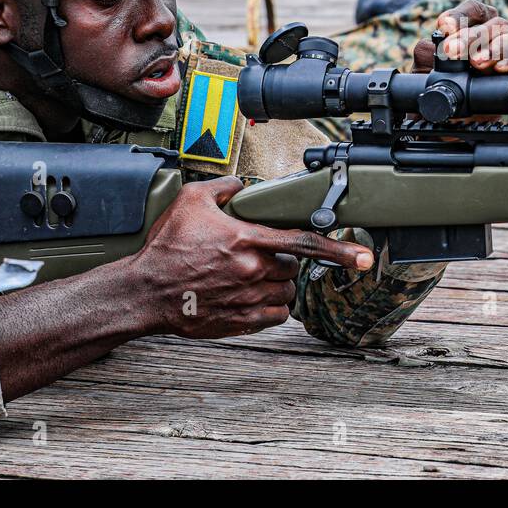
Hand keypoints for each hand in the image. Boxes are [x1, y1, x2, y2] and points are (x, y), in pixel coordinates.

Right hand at [126, 176, 372, 338]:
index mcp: (246, 240)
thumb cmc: (165, 248)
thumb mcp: (191, 201)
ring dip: (277, 285)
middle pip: (292, 267)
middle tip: (257, 257)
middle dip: (282, 261)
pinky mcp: (240, 321)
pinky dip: (270, 308)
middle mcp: (252, 271)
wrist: (144, 292)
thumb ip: (224, 187)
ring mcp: (248, 299)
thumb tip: (241, 185)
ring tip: (252, 278)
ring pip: (286, 293)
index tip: (363, 258)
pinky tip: (251, 297)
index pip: (303, 243)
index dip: (338, 250)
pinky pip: (274, 316)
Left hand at [412, 0, 507, 73]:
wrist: (457, 110)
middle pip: (495, 23)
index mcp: (476, 23)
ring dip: (498, 46)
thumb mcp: (429, 67)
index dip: (460, 15)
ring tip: (477, 62)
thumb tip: (432, 44)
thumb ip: (427, 52)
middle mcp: (499, 31)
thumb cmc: (446, 81)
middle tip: (453, 51)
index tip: (444, 27)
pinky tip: (498, 69)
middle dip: (473, 37)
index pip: (473, 9)